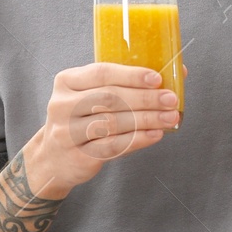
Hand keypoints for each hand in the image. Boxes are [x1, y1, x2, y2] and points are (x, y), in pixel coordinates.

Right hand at [23, 61, 186, 194]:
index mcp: (67, 81)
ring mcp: (67, 132)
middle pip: (110, 98)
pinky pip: (113, 146)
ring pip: (113, 123)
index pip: (101, 73)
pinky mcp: (78, 156)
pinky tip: (156, 134)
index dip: (131, 75)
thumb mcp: (92, 95)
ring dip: (147, 119)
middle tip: (170, 99)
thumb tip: (177, 73)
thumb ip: (126, 83)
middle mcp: (62, 105)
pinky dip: (138, 139)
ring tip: (170, 117)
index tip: (157, 79)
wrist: (54, 158)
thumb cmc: (82, 119)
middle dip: (145, 98)